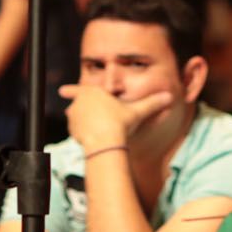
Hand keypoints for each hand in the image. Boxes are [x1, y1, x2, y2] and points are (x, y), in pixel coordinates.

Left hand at [57, 84, 173, 149]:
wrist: (106, 141)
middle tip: (98, 122)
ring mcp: (74, 116)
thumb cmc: (121, 123)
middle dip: (86, 113)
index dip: (70, 90)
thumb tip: (170, 97)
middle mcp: (80, 102)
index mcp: (93, 92)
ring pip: (77, 119)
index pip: (78, 89)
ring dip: (83, 124)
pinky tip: (93, 139)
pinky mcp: (72, 130)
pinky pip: (76, 132)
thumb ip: (152, 104)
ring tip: (97, 131)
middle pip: (80, 106)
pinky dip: (82, 135)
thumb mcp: (137, 112)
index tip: (61, 91)